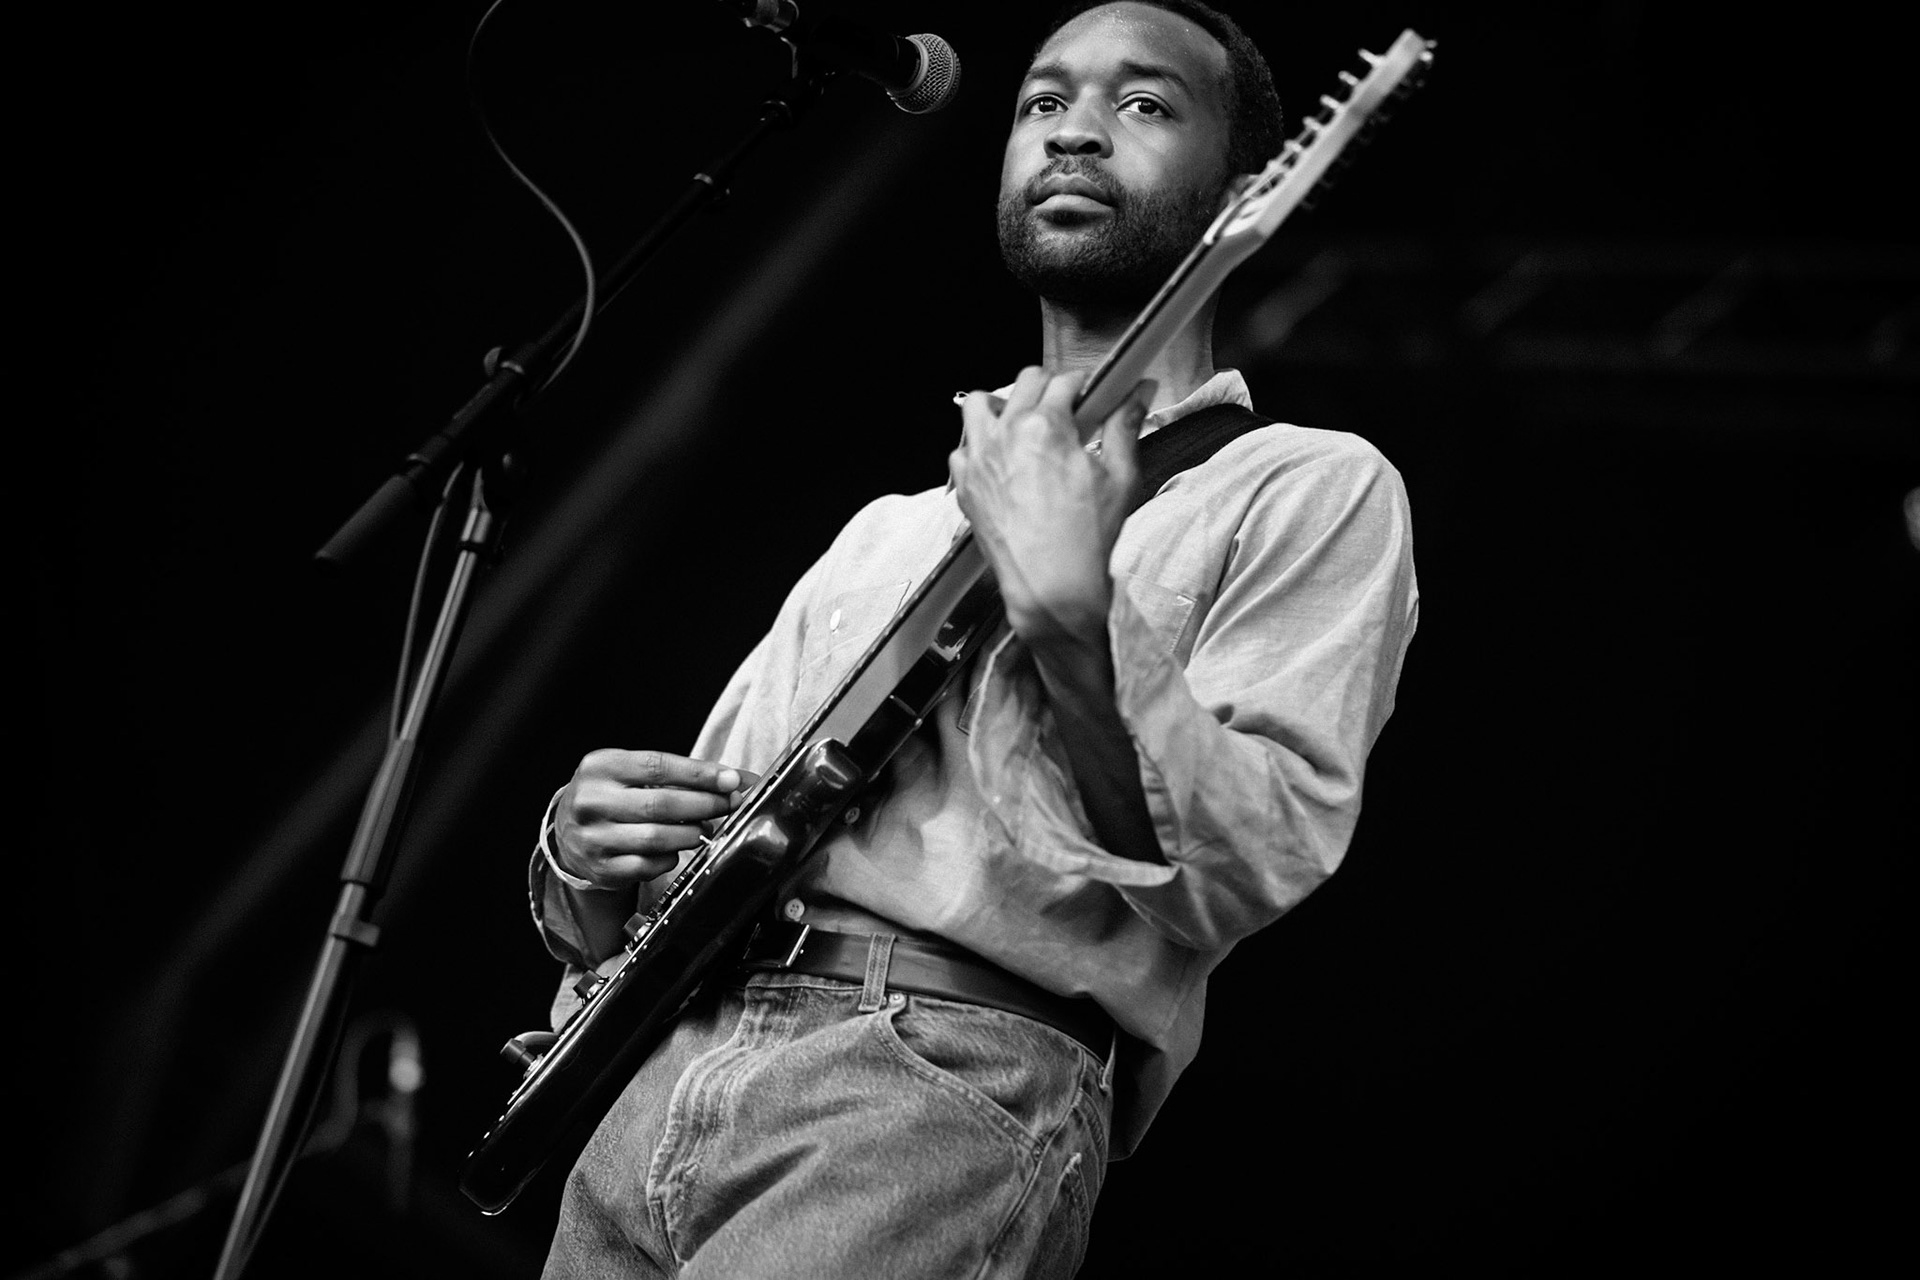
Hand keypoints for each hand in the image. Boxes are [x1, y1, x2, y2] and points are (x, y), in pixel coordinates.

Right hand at [551, 750, 758, 888]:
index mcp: (600, 767)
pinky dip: (670, 858)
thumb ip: (679, 773)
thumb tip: (735, 779)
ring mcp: (594, 838)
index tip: (731, 780)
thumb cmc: (610, 795)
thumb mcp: (631, 771)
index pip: (658, 766)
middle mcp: (592, 801)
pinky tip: (675, 849)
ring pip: (656, 838)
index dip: (700, 774)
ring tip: (704, 828)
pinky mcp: (601, 868)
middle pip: (661, 804)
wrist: (567, 831)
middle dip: (705, 804)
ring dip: (691, 834)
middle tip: (728, 804)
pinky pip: (647, 866)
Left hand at [949, 367, 1153, 645]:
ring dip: (1004, 405)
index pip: (1065, 381)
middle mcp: (1007, 433)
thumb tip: (1139, 392)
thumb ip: (1125, 426)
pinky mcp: (965, 485)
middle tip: (1064, 411)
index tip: (1091, 397)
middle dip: (1048, 388)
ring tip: (1024, 426)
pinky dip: (978, 446)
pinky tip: (1001, 462)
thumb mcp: (1119, 476)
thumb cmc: (1087, 538)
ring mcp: (980, 458)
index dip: (1084, 386)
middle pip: (1025, 382)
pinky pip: (962, 448)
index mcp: (1046, 425)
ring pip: (981, 403)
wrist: (1051, 586)